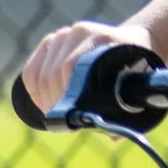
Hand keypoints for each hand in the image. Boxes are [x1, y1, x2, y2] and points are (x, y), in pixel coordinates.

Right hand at [20, 20, 157, 112]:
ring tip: (59, 113)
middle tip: (66, 120)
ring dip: (45, 100)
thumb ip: (126, 111)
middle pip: (54, 73)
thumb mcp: (136, 86)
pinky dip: (35, 92)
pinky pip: (31, 71)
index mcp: (101, 39)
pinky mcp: (51, 42)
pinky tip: (45, 104)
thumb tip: (112, 135)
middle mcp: (79, 32)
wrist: (132, 42)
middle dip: (57, 102)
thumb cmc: (136, 70)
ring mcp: (63, 35)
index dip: (67, 96)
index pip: (71, 68)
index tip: (73, 116)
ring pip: (40, 74)